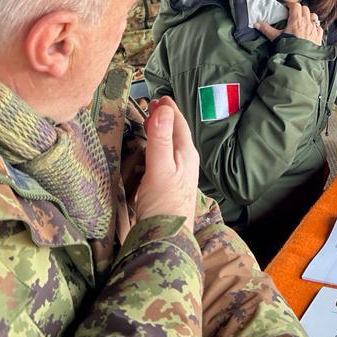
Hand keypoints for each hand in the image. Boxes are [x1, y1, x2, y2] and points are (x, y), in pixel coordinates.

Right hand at [134, 97, 199, 232]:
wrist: (165, 239)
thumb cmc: (163, 204)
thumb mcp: (160, 168)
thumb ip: (161, 139)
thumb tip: (164, 109)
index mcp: (186, 155)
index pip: (179, 125)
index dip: (169, 110)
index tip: (159, 97)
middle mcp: (186, 163)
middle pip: (177, 134)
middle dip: (166, 119)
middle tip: (152, 106)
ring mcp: (179, 175)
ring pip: (171, 146)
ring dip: (161, 133)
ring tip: (150, 124)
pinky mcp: (170, 186)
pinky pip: (165, 159)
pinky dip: (157, 148)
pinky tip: (150, 153)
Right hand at [254, 2, 323, 45]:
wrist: (300, 60)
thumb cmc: (289, 48)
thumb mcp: (276, 38)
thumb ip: (267, 29)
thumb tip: (257, 24)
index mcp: (296, 20)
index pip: (296, 5)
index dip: (291, 5)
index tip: (287, 8)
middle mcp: (307, 22)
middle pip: (305, 9)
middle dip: (299, 10)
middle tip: (294, 14)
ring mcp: (314, 29)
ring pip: (314, 16)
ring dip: (309, 16)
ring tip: (303, 21)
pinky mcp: (319, 36)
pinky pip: (319, 27)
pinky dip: (315, 26)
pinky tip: (311, 30)